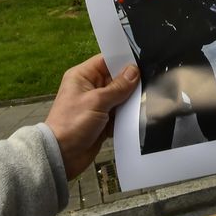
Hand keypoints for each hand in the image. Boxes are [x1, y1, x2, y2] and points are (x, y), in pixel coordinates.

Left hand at [44, 55, 139, 178]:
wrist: (61, 156)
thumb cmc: (73, 123)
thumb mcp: (97, 102)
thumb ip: (118, 87)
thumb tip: (135, 70)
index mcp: (83, 76)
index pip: (106, 61)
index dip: (123, 60)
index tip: (144, 59)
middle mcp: (90, 87)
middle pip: (116, 78)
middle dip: (132, 81)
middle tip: (153, 78)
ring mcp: (97, 104)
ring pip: (120, 96)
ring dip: (131, 99)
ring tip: (151, 96)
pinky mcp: (103, 120)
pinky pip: (120, 112)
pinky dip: (129, 114)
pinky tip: (143, 112)